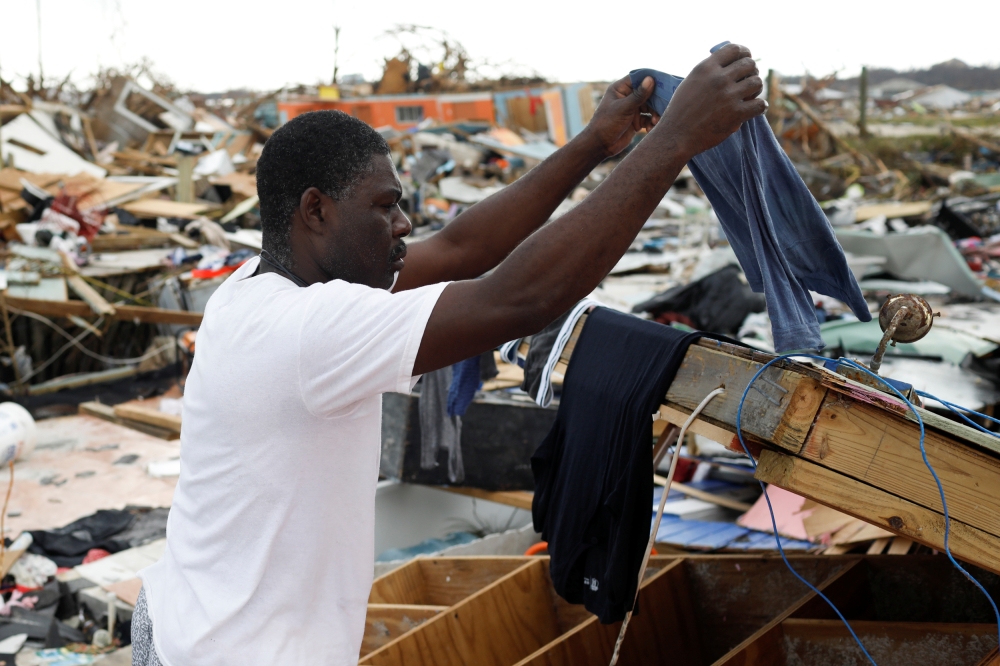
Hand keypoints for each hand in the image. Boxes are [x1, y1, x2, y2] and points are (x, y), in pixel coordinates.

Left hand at [582, 75, 659, 157]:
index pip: (638, 78)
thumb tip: (651, 79)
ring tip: (656, 121)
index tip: (664, 82)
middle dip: (657, 100)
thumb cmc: (607, 123)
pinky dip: (651, 122)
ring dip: (655, 113)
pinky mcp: (636, 121)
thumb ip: (638, 95)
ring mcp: (632, 109)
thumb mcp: (624, 108)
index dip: (651, 79)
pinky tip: (650, 128)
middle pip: (648, 93)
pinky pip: (648, 118)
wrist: (600, 146)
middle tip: (665, 105)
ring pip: (650, 106)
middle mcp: (627, 97)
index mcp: (621, 89)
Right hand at [655, 43, 765, 159]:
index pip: (735, 49)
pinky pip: (760, 104)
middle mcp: (718, 78)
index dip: (744, 53)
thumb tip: (729, 63)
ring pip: (757, 82)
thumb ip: (708, 72)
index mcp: (706, 68)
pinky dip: (760, 107)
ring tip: (750, 96)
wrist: (675, 136)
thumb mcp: (690, 82)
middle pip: (749, 64)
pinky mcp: (736, 114)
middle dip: (751, 72)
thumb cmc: (681, 111)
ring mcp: (728, 96)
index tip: (746, 59)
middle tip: (747, 82)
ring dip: (756, 89)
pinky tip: (755, 109)